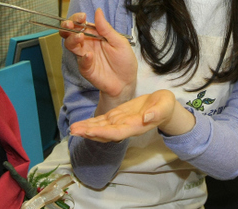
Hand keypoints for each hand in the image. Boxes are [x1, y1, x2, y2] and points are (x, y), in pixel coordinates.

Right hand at [61, 9, 136, 104]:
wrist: (126, 82)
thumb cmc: (124, 61)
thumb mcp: (119, 42)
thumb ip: (106, 28)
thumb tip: (98, 11)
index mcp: (94, 34)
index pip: (80, 23)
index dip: (77, 18)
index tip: (82, 17)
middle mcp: (87, 43)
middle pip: (70, 32)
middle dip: (67, 26)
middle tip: (70, 25)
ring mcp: (84, 56)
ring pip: (70, 45)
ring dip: (72, 40)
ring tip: (80, 37)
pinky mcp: (86, 68)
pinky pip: (81, 62)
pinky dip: (84, 58)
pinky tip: (89, 56)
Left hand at [70, 89, 191, 141]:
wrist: (163, 107)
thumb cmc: (165, 106)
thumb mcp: (164, 105)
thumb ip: (156, 113)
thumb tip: (146, 118)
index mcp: (135, 126)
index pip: (116, 132)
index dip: (102, 133)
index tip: (89, 132)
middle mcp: (124, 127)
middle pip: (104, 133)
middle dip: (89, 133)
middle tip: (73, 131)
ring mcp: (119, 123)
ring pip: (100, 128)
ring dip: (86, 129)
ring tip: (72, 128)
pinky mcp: (116, 116)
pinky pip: (101, 121)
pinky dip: (90, 123)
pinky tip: (79, 124)